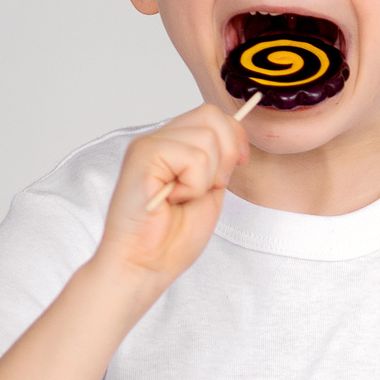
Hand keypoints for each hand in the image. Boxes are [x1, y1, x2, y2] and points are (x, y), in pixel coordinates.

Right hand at [100, 103, 251, 284]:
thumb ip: (219, 160)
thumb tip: (235, 134)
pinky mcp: (143, 155)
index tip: (236, 166)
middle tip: (207, 187)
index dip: (235, 138)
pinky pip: (193, 156)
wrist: (145, 264)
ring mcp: (149, 145)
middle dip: (226, 155)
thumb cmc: (172, 236)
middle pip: (212, 116)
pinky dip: (194, 184)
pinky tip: (172, 199)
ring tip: (184, 197)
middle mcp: (159, 139)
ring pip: (207, 137)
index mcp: (174, 145)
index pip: (214, 116)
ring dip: (207, 177)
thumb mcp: (210, 190)